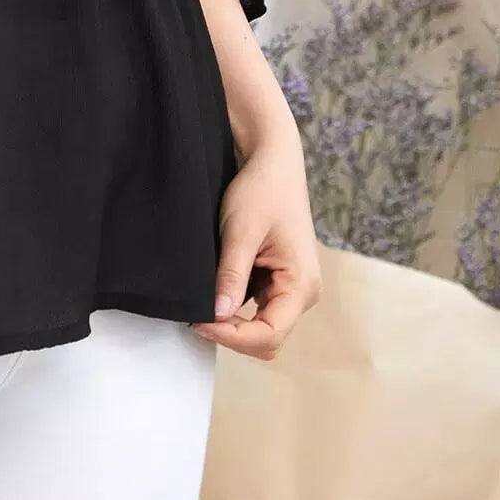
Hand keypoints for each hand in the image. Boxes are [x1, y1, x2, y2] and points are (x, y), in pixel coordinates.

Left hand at [191, 124, 322, 357]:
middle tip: (195, 317)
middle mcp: (304, 292)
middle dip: (232, 335)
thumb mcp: (240, 231)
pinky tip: (213, 294)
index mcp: (302, 284)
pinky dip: (235, 309)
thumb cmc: (261, 190)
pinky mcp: (280, 279)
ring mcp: (292, 287)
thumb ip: (231, 275)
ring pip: (262, 326)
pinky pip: (258, 308)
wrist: (273, 162)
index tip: (199, 323)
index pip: (269, 333)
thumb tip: (216, 316)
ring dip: (232, 324)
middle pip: (267, 338)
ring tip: (201, 306)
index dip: (233, 337)